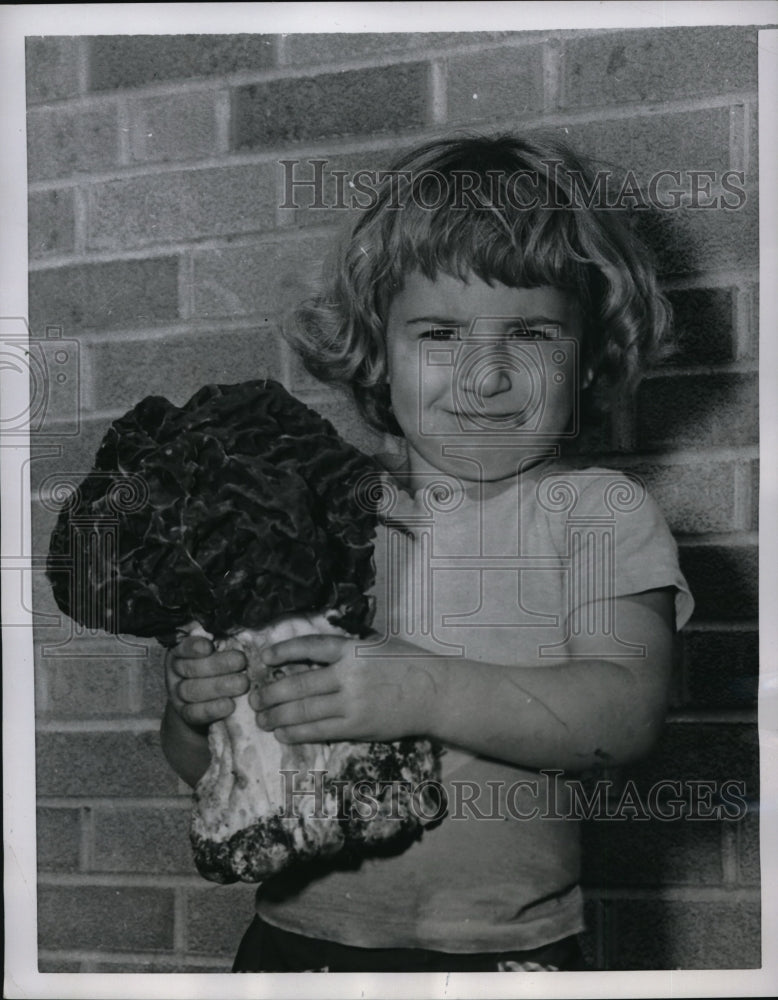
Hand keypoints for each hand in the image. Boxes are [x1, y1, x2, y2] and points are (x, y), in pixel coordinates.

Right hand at [166, 625, 248, 728]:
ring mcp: (177, 694)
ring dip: (219, 687)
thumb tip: (240, 632)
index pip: (183, 647)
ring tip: (242, 684)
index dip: (194, 646)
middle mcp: (176, 671)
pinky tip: (230, 705)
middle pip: (191, 668)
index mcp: (182, 651)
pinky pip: (194, 713)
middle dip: (219, 665)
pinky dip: (213, 710)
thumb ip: (224, 641)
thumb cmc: (219, 667)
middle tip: (242, 662)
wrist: (206, 701)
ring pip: (192, 690)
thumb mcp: (219, 651)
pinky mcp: (185, 714)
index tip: (209, 646)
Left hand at [250, 634, 438, 743]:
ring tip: (261, 719)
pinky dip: (298, 733)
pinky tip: (284, 733)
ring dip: (278, 716)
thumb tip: (313, 652)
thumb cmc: (409, 664)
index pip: (309, 646)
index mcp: (353, 648)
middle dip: (271, 693)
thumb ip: (348, 648)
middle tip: (253, 698)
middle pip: (298, 684)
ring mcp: (353, 702)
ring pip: (304, 710)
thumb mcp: (378, 644)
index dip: (283, 651)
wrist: (435, 693)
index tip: (264, 658)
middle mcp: (349, 674)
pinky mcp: (358, 725)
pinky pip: (320, 730)